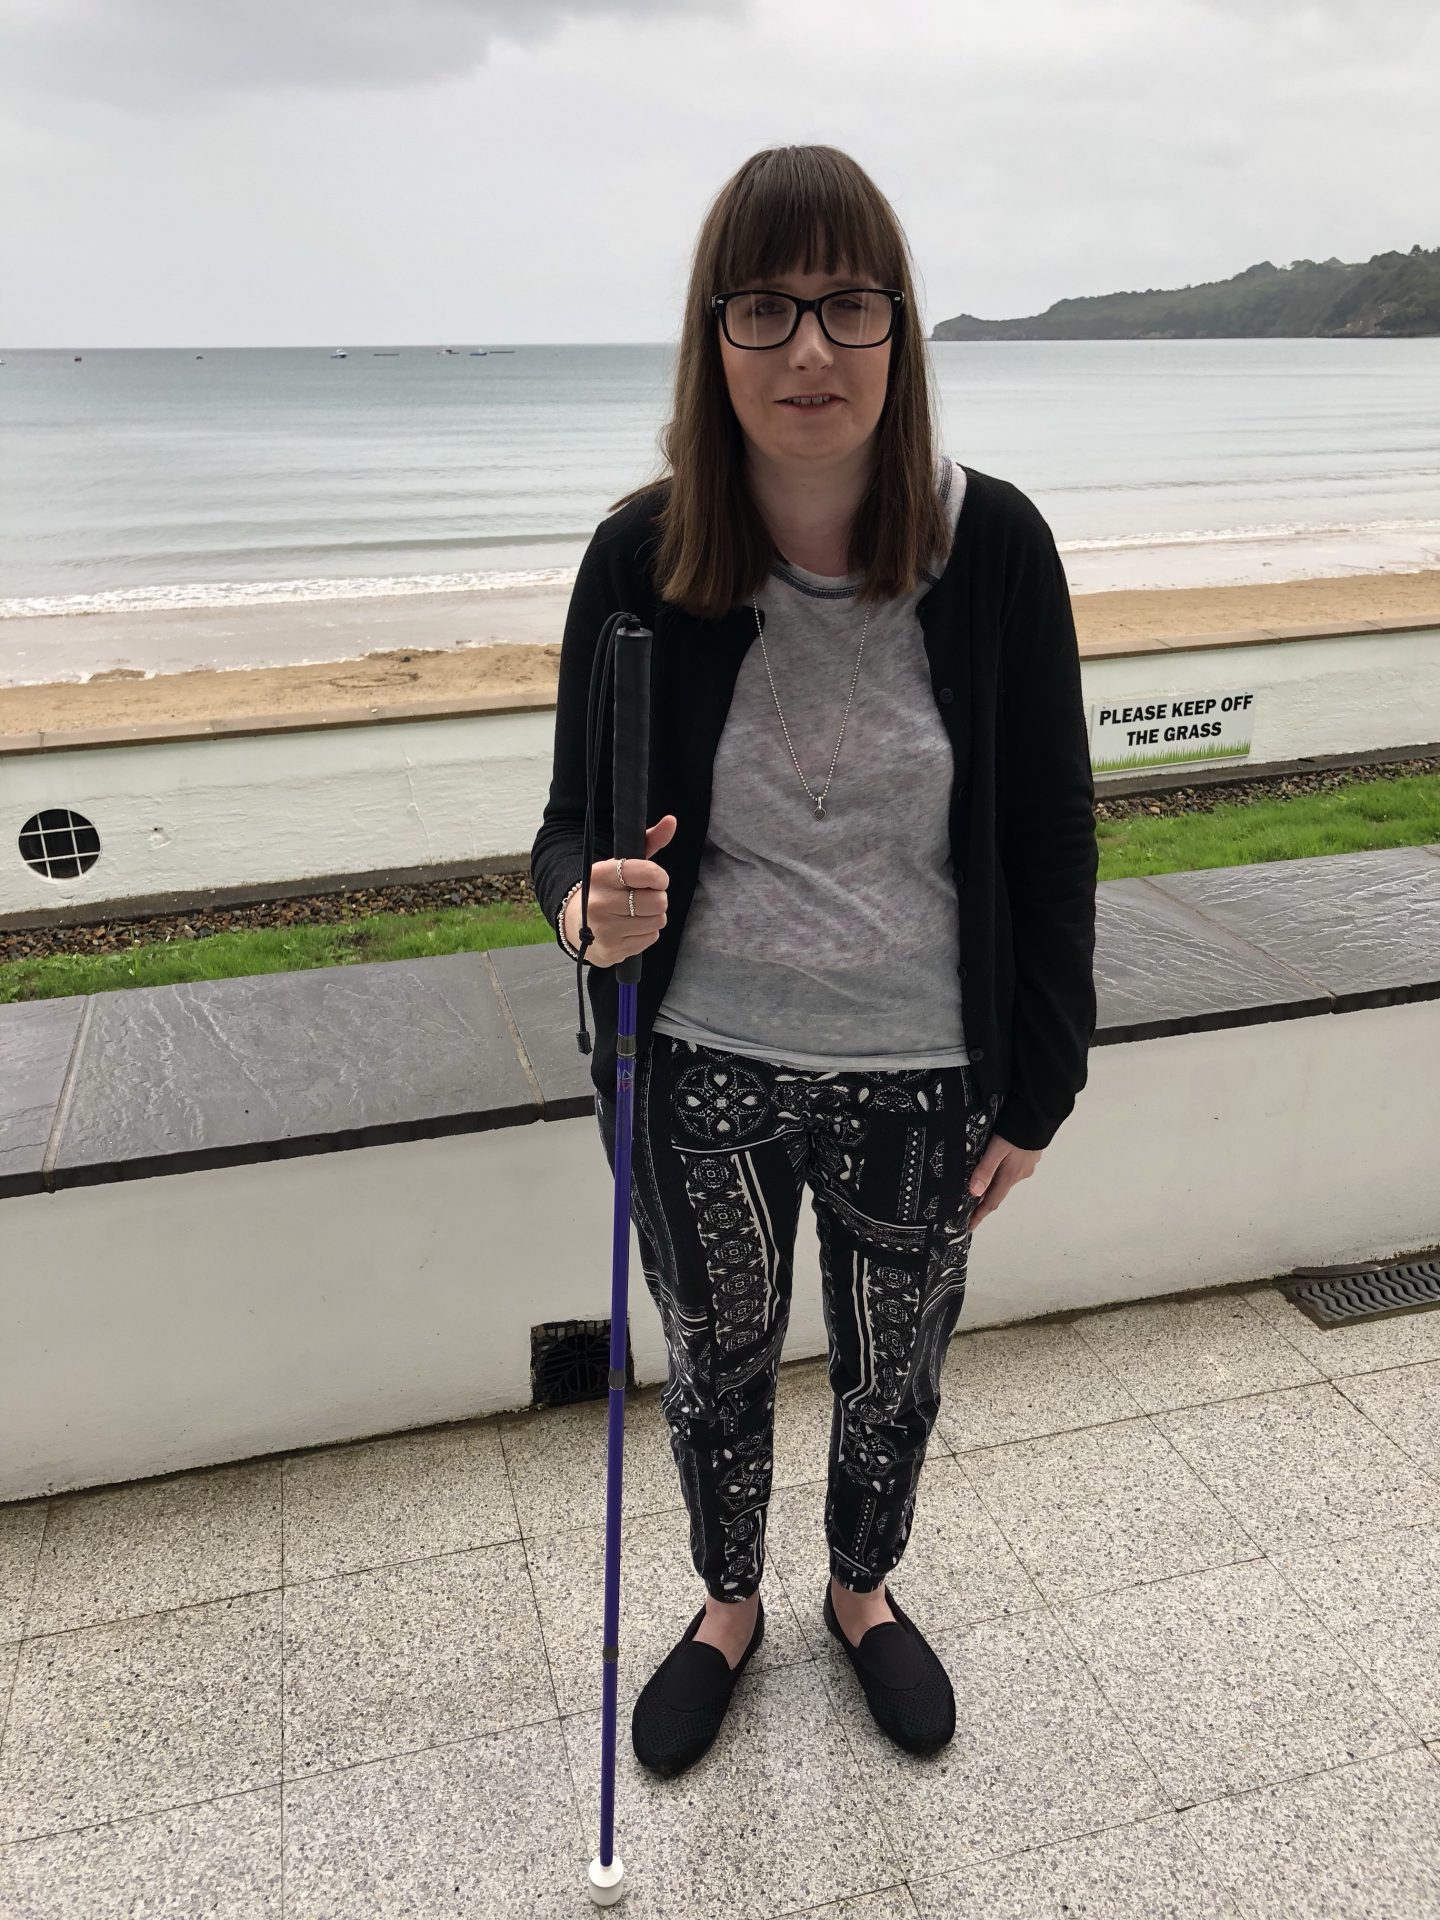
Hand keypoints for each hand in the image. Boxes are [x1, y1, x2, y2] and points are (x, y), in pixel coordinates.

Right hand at [564, 815, 675, 967]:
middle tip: (645, 898)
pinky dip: (646, 932)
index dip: (660, 877)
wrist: (573, 922)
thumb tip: (672, 821)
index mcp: (600, 875)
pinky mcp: (612, 951)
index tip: (655, 879)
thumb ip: (649, 841)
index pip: (648, 873)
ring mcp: (605, 930)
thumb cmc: (604, 888)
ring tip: (636, 912)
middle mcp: (599, 903)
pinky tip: (630, 927)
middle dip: (657, 898)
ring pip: (658, 921)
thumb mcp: (620, 863)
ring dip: (653, 916)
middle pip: (658, 902)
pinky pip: (650, 938)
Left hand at [967, 1132, 1040, 1226]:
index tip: (969, 1226)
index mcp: (1010, 1176)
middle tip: (968, 1204)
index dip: (980, 1214)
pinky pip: (1013, 1169)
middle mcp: (1020, 1175)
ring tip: (979, 1183)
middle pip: (998, 1191)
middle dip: (984, 1199)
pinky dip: (1002, 1172)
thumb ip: (986, 1169)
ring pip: (1006, 1179)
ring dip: (994, 1184)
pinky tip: (997, 1164)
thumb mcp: (996, 1148)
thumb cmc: (1016, 1131)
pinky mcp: (1030, 1155)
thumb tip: (973, 1193)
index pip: (992, 1201)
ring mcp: (1027, 1165)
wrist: (1041, 1114)